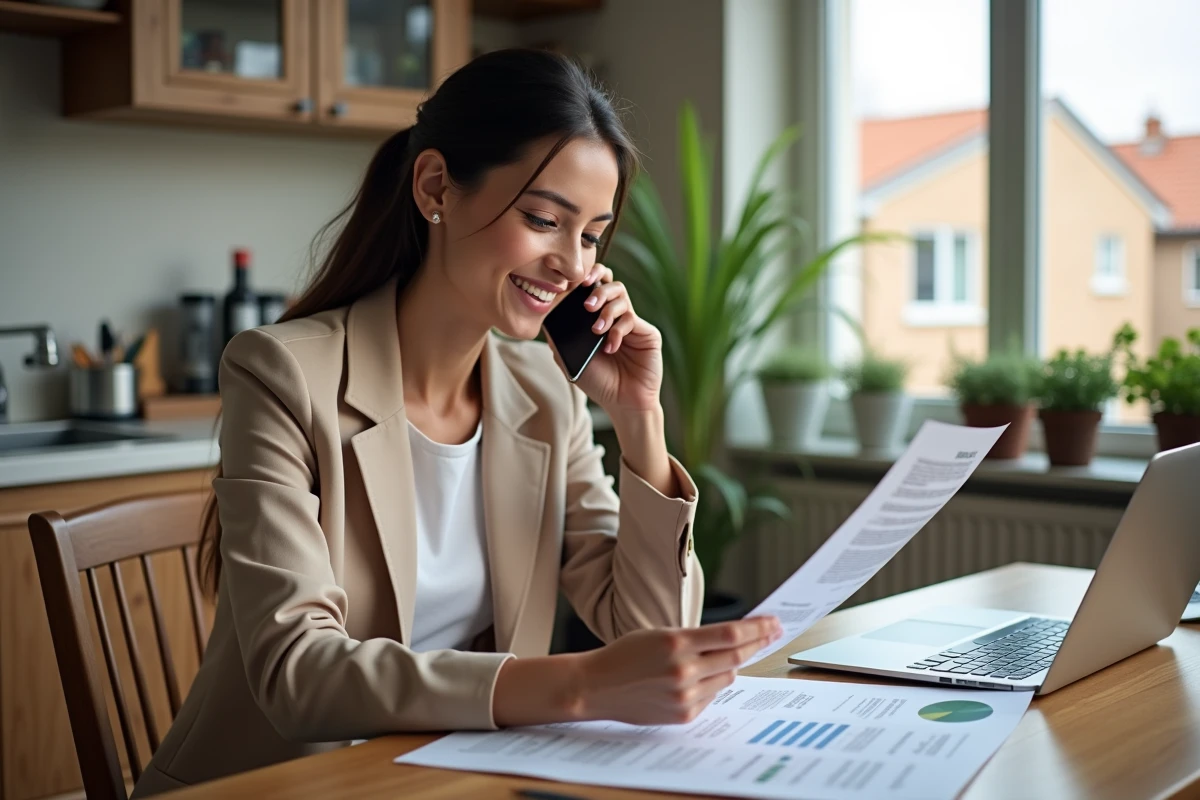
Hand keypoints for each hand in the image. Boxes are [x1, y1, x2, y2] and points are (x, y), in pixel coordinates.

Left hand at [546, 264, 661, 414]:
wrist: (622, 403)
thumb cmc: (599, 382)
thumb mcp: (570, 359)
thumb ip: (558, 337)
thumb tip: (544, 316)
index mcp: (599, 318)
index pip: (595, 287)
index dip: (588, 277)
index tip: (575, 283)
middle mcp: (617, 317)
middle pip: (611, 283)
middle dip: (597, 289)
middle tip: (587, 305)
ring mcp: (633, 324)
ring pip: (622, 296)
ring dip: (606, 310)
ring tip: (596, 330)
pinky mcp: (647, 333)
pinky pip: (631, 320)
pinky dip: (617, 331)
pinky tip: (611, 348)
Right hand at [574, 617, 782, 724]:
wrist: (596, 687)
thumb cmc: (626, 655)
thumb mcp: (660, 635)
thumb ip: (696, 639)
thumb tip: (735, 640)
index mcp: (677, 642)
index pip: (730, 634)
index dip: (756, 628)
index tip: (773, 622)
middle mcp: (684, 670)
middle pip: (736, 655)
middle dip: (758, 643)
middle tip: (772, 633)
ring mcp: (685, 695)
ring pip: (727, 676)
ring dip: (731, 664)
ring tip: (721, 657)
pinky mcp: (684, 714)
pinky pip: (711, 695)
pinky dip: (711, 683)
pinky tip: (696, 678)